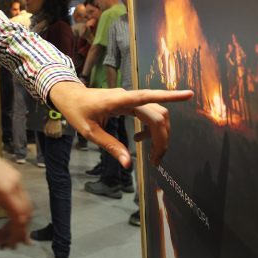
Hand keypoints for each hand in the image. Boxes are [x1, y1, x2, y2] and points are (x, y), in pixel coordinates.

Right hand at [0, 133, 31, 248]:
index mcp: (10, 179)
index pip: (21, 204)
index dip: (17, 222)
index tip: (10, 236)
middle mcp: (16, 182)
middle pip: (25, 212)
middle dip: (17, 231)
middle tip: (8, 245)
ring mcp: (13, 186)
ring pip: (23, 216)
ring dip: (13, 233)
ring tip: (3, 244)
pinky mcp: (6, 192)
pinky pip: (17, 217)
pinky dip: (12, 231)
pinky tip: (3, 239)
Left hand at [48, 82, 191, 166]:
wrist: (69, 96)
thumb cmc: (77, 111)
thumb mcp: (90, 132)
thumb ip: (110, 146)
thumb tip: (128, 164)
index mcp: (119, 101)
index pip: (148, 96)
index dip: (170, 96)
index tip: (189, 94)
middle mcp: (128, 98)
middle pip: (157, 114)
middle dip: (162, 138)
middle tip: (156, 161)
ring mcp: (130, 99)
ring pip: (156, 114)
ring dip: (159, 134)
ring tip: (152, 155)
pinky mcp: (130, 103)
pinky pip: (148, 114)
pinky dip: (151, 129)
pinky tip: (140, 139)